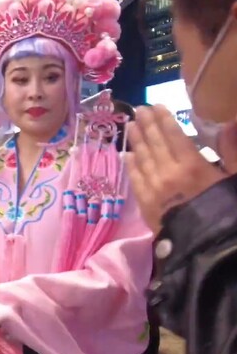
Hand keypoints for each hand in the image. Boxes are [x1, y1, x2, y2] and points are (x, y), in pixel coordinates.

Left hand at [126, 105, 227, 232]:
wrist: (207, 246)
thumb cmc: (224, 210)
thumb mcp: (233, 179)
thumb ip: (231, 152)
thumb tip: (228, 125)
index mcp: (192, 164)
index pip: (174, 135)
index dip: (164, 119)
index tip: (155, 106)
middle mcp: (168, 172)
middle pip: (155, 143)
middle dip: (146, 125)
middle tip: (138, 110)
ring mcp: (154, 188)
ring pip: (142, 158)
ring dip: (136, 140)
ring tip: (130, 126)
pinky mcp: (145, 204)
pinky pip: (136, 179)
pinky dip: (131, 164)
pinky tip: (127, 154)